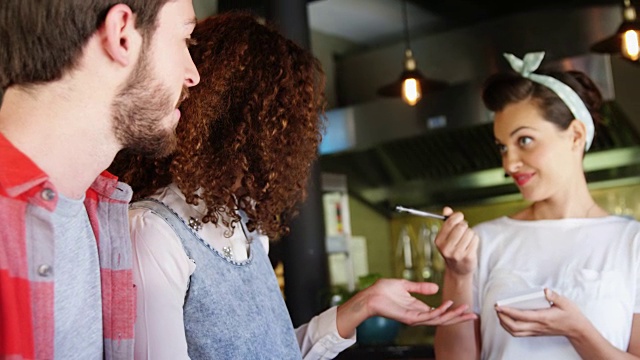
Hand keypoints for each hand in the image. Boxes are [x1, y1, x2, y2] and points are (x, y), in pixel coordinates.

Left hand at [357, 278, 476, 325]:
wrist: (370, 295)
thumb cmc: (384, 291)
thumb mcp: (405, 286)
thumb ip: (421, 287)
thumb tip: (436, 288)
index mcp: (419, 309)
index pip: (441, 313)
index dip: (454, 312)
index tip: (468, 309)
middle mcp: (419, 316)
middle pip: (443, 319)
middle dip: (459, 317)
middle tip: (474, 316)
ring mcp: (415, 318)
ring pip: (438, 319)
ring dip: (452, 314)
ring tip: (465, 310)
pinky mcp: (409, 318)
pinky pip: (428, 316)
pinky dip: (439, 311)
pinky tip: (448, 305)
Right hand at [434, 207, 478, 275]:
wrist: (458, 269)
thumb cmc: (453, 248)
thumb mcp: (447, 236)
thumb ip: (447, 221)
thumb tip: (446, 209)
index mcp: (438, 241)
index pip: (449, 222)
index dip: (457, 217)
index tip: (459, 217)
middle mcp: (446, 248)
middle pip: (461, 227)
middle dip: (464, 226)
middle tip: (463, 231)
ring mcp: (457, 254)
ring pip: (469, 232)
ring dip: (470, 234)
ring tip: (466, 240)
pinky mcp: (467, 257)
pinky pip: (475, 239)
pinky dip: (474, 240)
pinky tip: (470, 246)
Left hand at [495, 289, 588, 337]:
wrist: (577, 330)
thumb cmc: (571, 316)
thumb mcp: (565, 303)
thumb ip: (555, 296)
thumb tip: (545, 290)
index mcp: (543, 318)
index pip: (522, 316)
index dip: (509, 312)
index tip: (500, 306)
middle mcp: (538, 326)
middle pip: (515, 327)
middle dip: (503, 319)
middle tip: (497, 309)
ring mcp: (536, 331)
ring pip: (516, 332)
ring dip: (505, 324)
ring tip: (500, 314)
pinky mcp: (536, 333)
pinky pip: (520, 334)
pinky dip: (510, 328)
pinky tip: (508, 321)